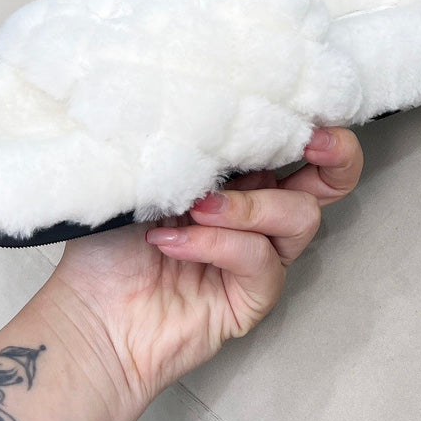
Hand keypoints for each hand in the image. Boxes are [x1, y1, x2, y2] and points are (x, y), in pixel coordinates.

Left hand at [44, 127, 362, 415]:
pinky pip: (260, 260)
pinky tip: (173, 241)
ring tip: (199, 207)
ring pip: (300, 216)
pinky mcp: (252, 297)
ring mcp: (259, 256)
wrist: (83, 316)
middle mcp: (258, 212)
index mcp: (238, 175)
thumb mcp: (146, 174)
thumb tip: (216, 104)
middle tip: (315, 141)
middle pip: (331, 181)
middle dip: (337, 155)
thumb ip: (189, 142)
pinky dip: (218, 244)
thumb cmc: (107, 244)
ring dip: (252, 206)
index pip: (295, 143)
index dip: (314, 121)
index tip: (305, 104)